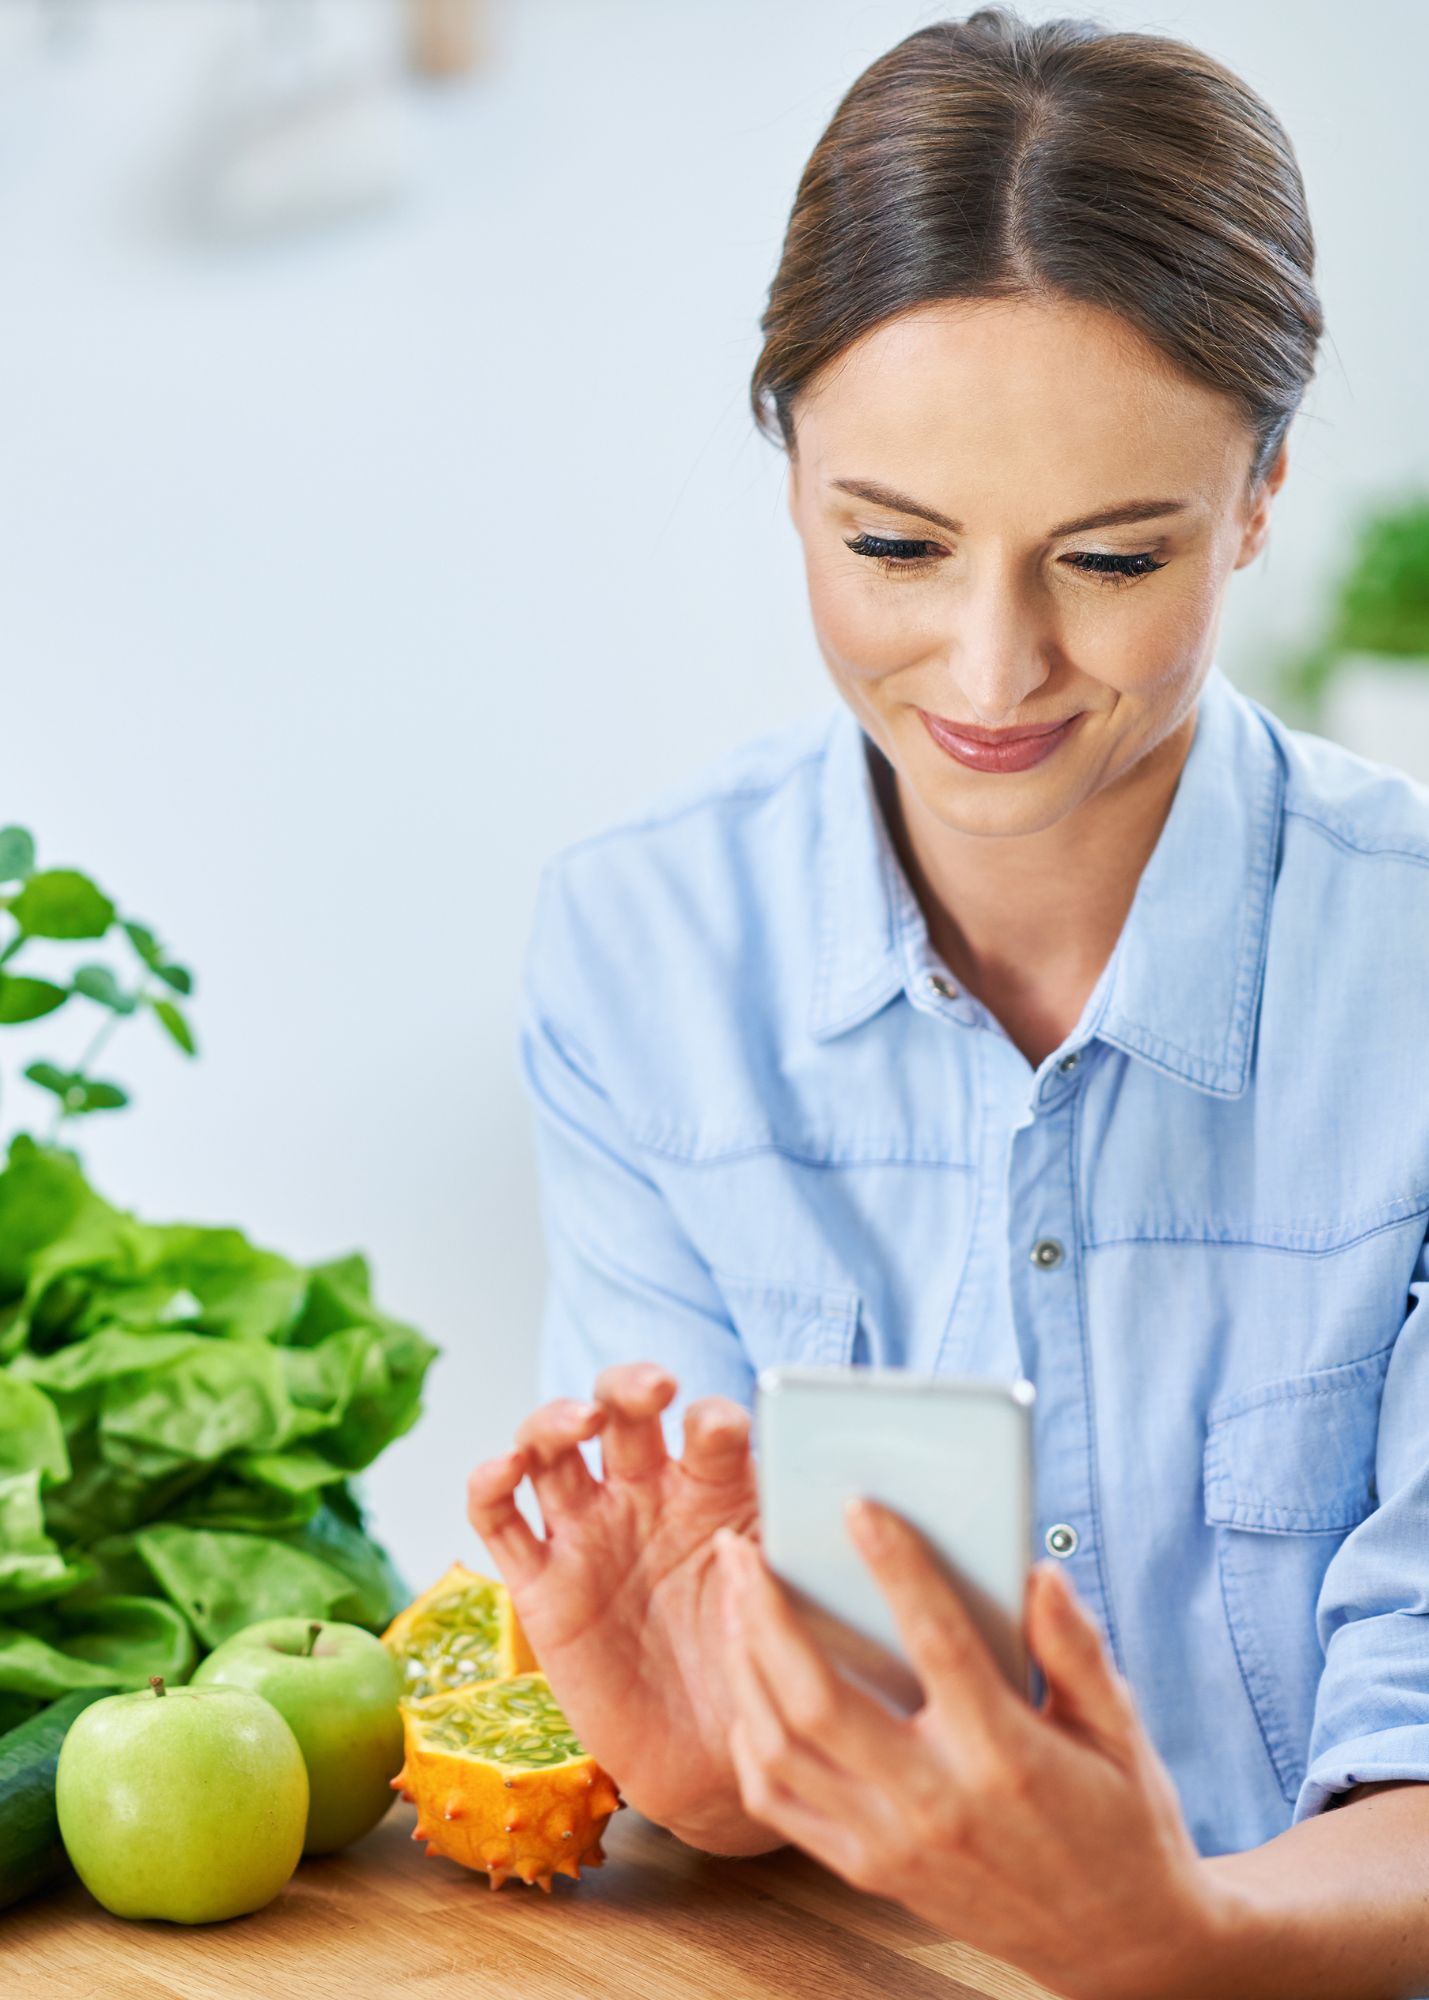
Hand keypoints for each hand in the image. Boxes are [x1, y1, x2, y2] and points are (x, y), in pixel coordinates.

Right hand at [466, 1362, 779, 1850]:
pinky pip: (499, 1520)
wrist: (719, 1770)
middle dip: (629, 1385)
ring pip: (552, 1448)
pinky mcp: (542, 1587)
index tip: (723, 1431)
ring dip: (555, 1418)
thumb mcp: (794, 1600)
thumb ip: (803, 1544)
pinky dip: (489, 1483)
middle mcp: (646, 1497)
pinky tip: (505, 1469)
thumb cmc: (765, 1672)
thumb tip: (858, 1493)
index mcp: (713, 1489)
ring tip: (577, 1423)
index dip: (711, 1416)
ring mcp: (589, 1536)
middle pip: (620, 1409)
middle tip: (652, 1391)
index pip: (706, 1424)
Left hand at [714, 1502, 1232, 1999]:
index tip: (857, 1506)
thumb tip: (1035, 1571)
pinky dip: (750, 1740)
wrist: (1117, 1945)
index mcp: (1005, 1755)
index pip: (936, 1641)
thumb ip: (1075, 1646)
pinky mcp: (868, 1870)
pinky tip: (749, 1686)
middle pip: (818, 1699)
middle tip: (739, 1548)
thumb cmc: (1123, 1822)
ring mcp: (892, 1843)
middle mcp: (936, 1803)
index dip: (895, 1565)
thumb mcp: (1120, 1728)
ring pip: (781, 1748)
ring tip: (733, 1601)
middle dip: (765, 1613)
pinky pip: (779, 1804)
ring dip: (743, 1667)